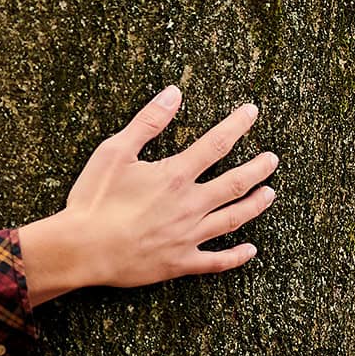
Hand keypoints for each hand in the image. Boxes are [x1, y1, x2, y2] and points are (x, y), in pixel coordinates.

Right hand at [21, 85, 276, 300]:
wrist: (82, 249)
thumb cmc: (94, 199)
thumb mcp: (115, 152)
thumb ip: (147, 122)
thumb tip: (173, 93)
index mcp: (175, 176)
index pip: (216, 144)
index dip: (237, 126)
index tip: (252, 113)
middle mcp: (190, 205)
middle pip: (235, 184)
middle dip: (257, 168)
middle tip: (272, 159)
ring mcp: (188, 236)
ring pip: (233, 219)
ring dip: (255, 205)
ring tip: (270, 194)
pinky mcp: (180, 262)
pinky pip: (217, 261)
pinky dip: (236, 256)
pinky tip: (250, 249)